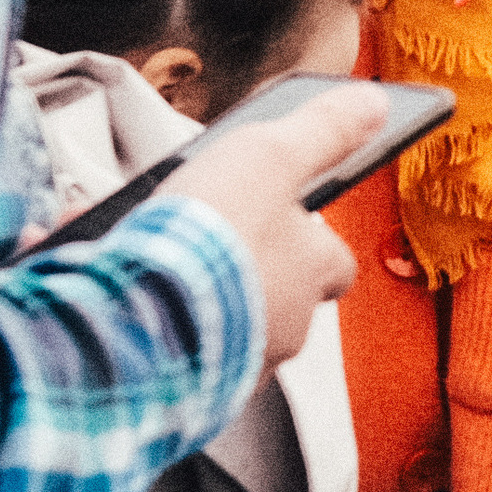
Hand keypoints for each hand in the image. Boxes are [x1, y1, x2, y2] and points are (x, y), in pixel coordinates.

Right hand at [156, 80, 386, 364]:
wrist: (138, 317)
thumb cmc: (213, 235)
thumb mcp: (271, 155)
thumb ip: (322, 131)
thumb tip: (374, 105)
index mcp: (311, 270)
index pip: (337, 260)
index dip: (313, 238)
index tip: (287, 216)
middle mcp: (286, 324)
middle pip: (281, 298)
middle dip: (250, 274)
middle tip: (209, 243)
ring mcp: (239, 361)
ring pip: (228, 329)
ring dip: (201, 302)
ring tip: (151, 268)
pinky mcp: (188, 386)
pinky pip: (178, 355)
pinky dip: (154, 329)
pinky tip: (117, 299)